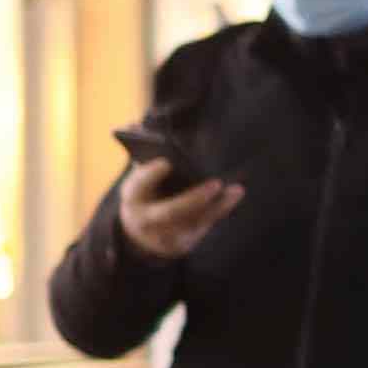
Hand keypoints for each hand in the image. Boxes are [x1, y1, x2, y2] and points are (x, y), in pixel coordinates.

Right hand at [114, 157, 240, 258]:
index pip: (138, 186)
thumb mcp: (139, 176)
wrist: (139, 234)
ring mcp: (165, 234)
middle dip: (192, 198)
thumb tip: (136, 126)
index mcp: (132, 197)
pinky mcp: (183, 241)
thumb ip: (140, 153)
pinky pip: (204, 225)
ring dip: (216, 205)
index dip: (150, 175)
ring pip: (193, 221)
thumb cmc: (145, 193)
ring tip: (234, 188)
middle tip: (215, 182)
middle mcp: (146, 219)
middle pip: (170, 211)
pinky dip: (221, 209)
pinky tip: (236, 193)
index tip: (166, 162)